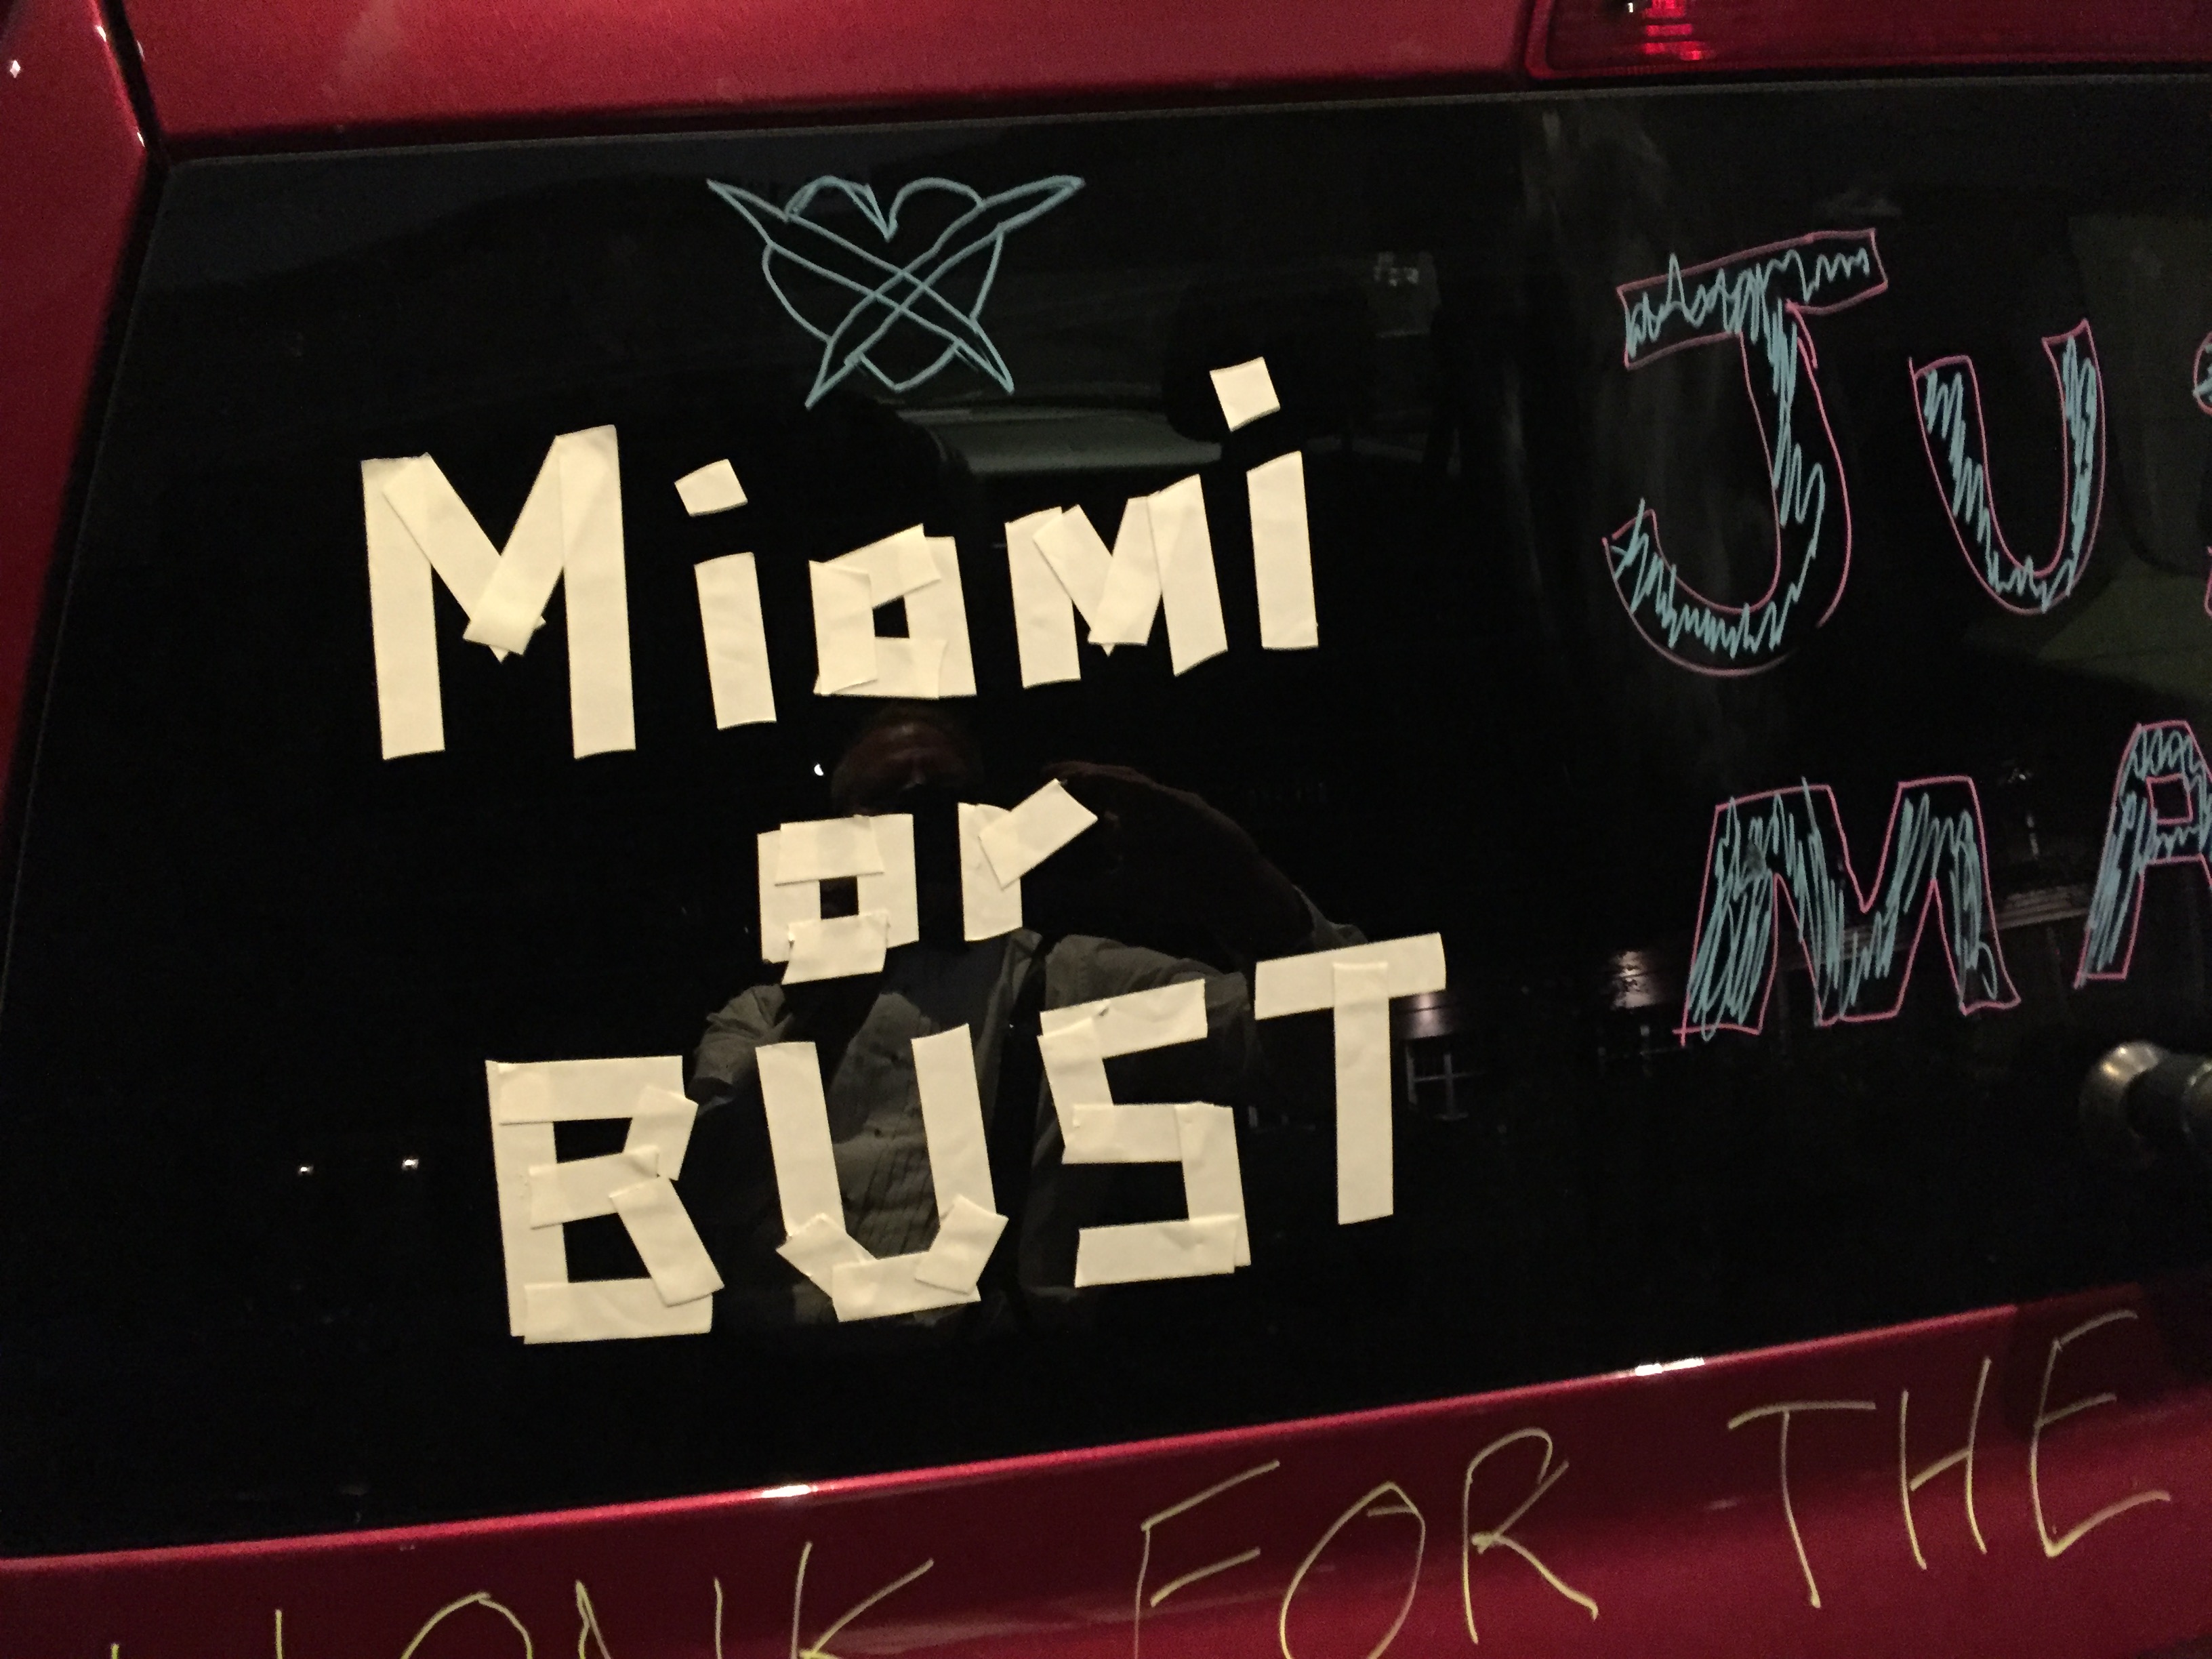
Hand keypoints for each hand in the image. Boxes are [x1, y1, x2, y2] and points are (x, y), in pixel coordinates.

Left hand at [1045, 762, 1310, 955]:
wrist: (1226, 897)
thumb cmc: (1178, 892)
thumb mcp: (1118, 891)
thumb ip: (1081, 891)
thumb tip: (1044, 892)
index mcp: (1128, 828)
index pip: (1091, 805)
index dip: (1064, 799)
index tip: (1036, 797)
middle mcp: (1143, 812)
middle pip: (1104, 786)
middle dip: (1075, 778)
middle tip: (1047, 775)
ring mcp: (1165, 805)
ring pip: (1125, 781)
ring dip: (1096, 775)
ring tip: (1067, 774)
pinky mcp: (1183, 804)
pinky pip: (1151, 790)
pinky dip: (1125, 784)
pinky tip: (1110, 784)